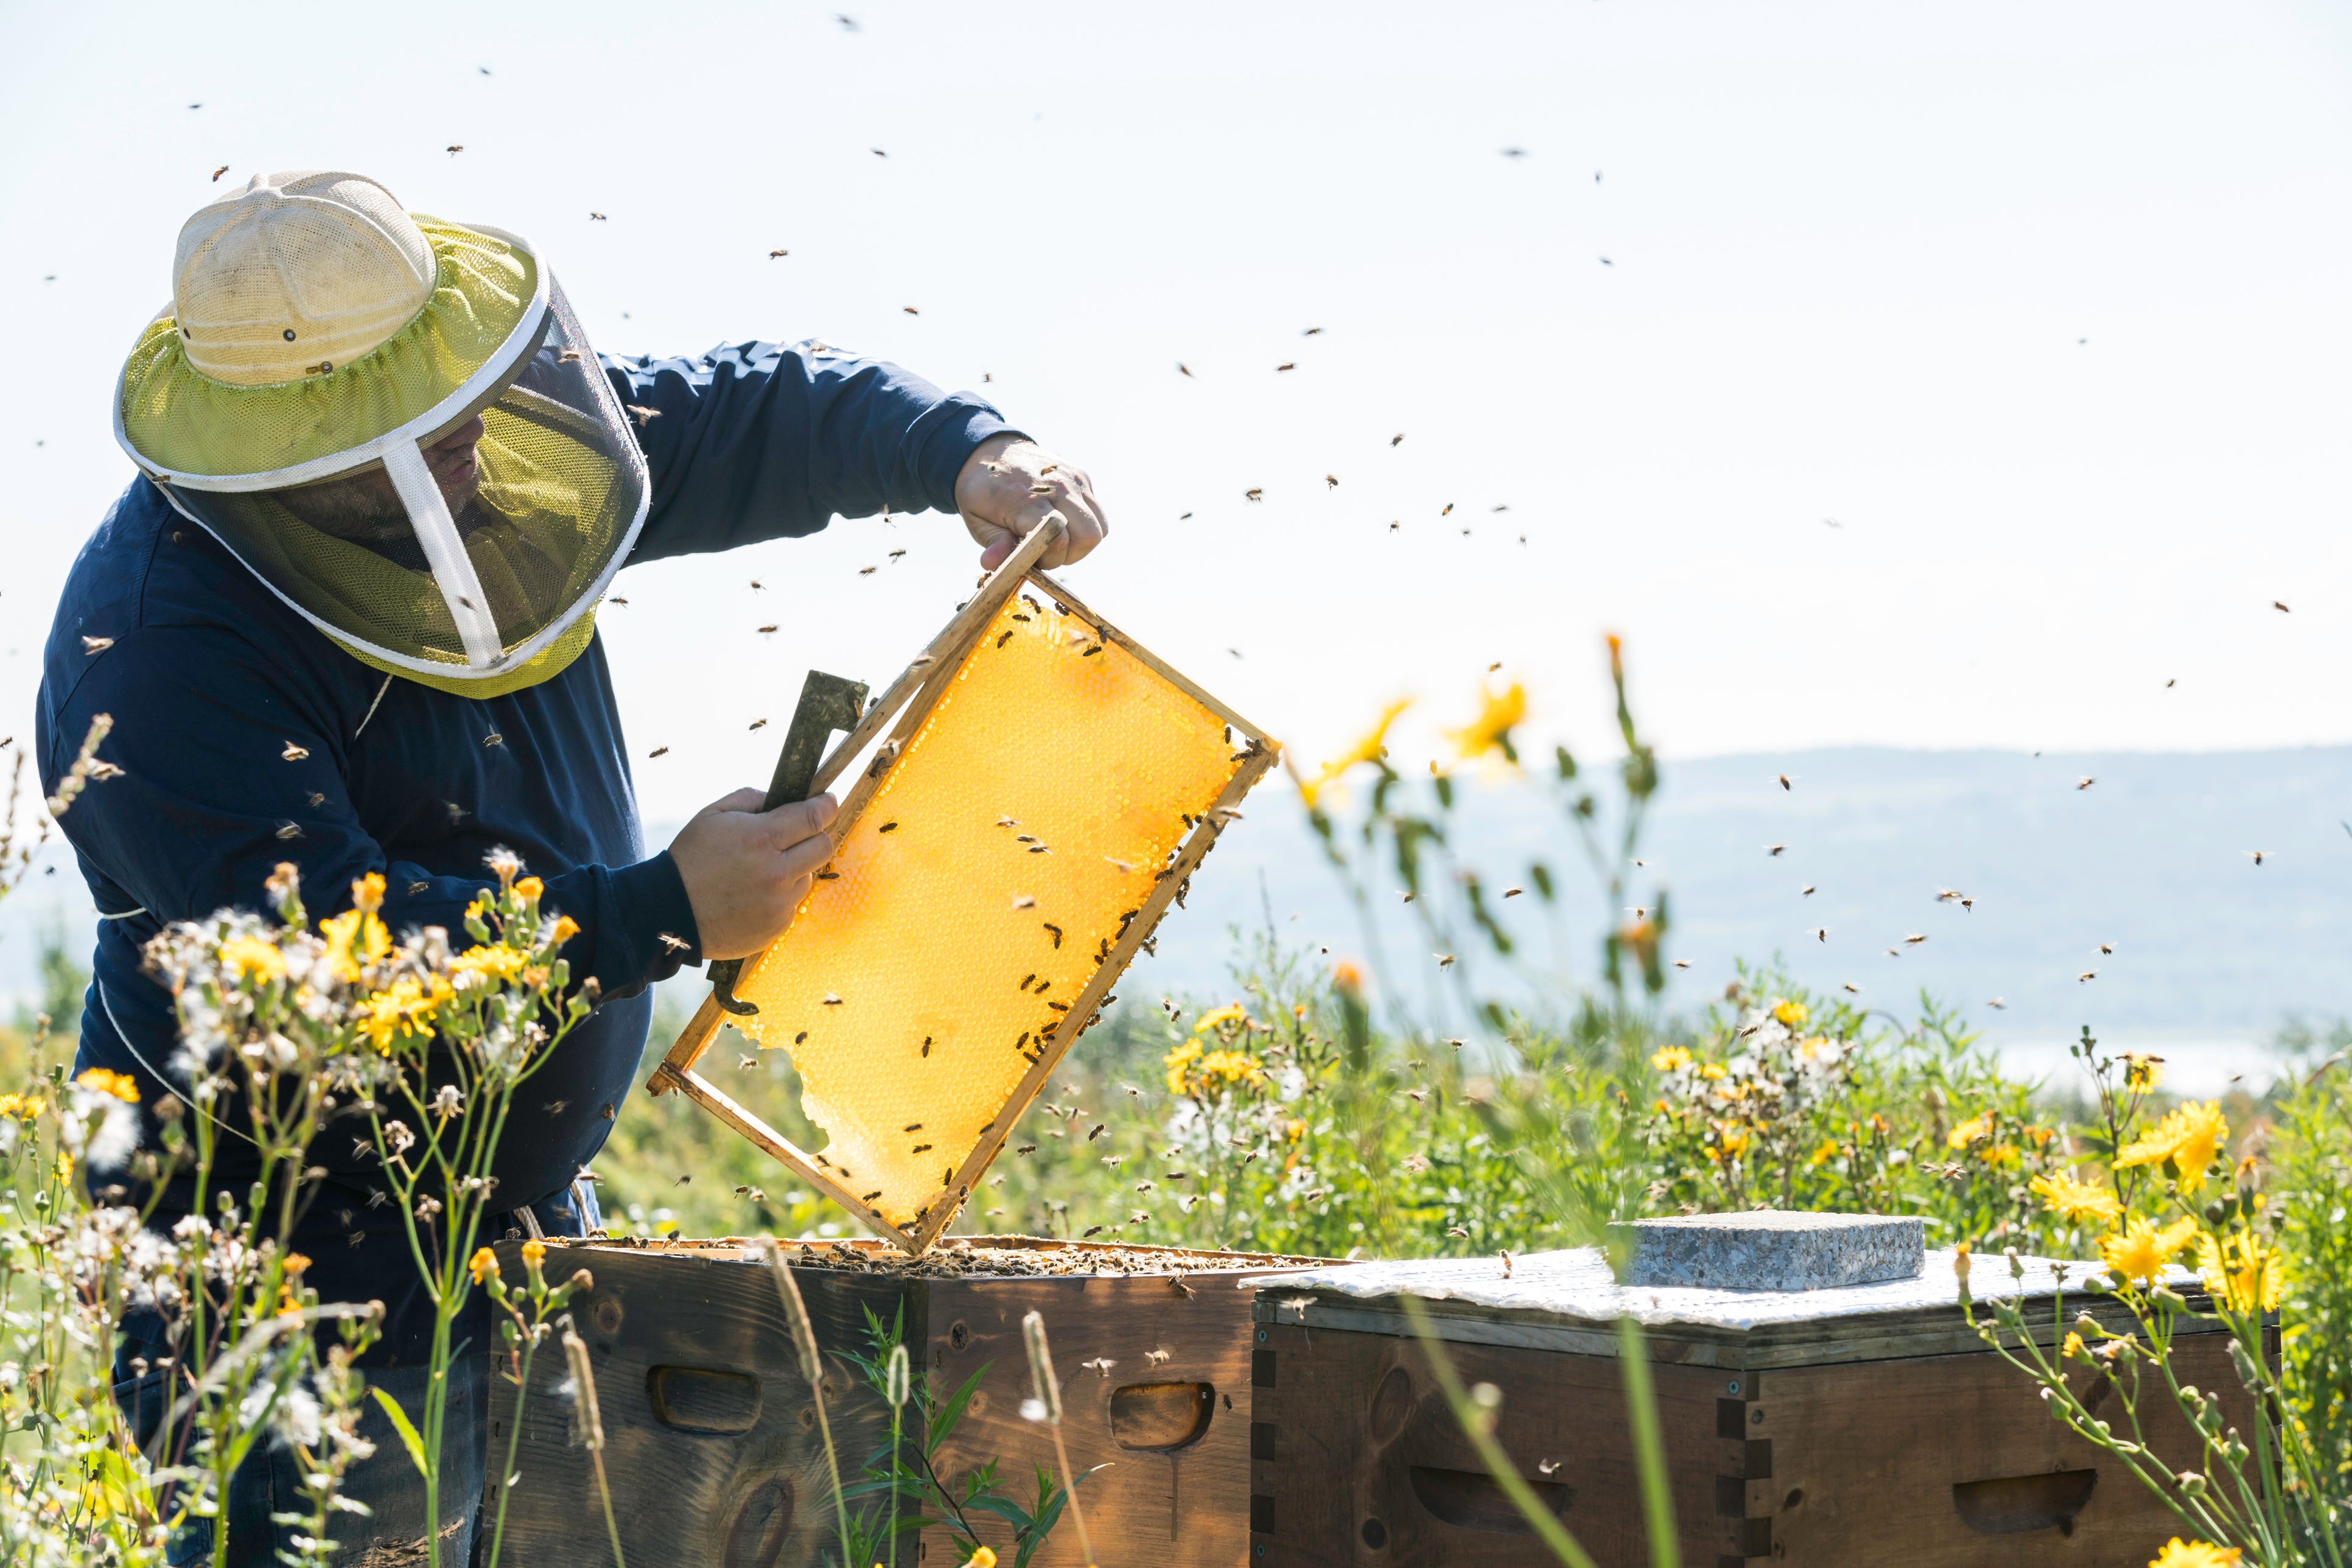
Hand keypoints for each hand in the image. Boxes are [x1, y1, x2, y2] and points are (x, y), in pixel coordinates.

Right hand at [667, 789, 839, 960]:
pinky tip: (755, 894)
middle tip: (797, 835)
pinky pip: (793, 903)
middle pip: (824, 846)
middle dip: (815, 835)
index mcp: (761, 838)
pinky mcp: (777, 927)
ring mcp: (779, 903)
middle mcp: (777, 872)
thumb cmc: (690, 860)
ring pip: (809, 876)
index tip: (827, 802)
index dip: (826, 805)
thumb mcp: (712, 815)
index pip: (814, 817)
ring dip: (795, 868)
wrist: (669, 912)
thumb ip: (750, 798)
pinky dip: (782, 895)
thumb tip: (780, 798)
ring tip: (762, 871)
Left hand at [953, 434, 1107, 570]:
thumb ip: (992, 542)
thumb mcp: (976, 519)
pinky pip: (1098, 515)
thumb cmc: (982, 492)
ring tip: (1055, 538)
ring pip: (1099, 528)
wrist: (991, 451)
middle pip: (1087, 536)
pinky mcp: (1083, 478)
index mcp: (1025, 497)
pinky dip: (1084, 528)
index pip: (1057, 537)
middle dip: (1068, 555)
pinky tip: (1063, 523)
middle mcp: (1057, 485)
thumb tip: (993, 563)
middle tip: (1044, 551)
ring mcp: (1074, 479)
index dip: (1047, 557)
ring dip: (1079, 543)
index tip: (1029, 556)